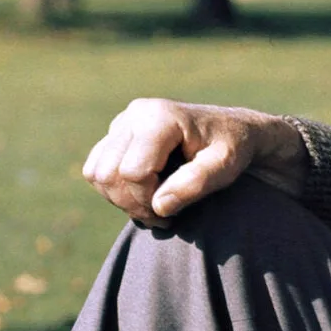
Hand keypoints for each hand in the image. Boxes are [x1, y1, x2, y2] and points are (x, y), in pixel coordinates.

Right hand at [81, 98, 304, 222]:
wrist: (233, 129)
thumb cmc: (232, 148)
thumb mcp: (225, 167)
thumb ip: (195, 184)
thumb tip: (158, 206)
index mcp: (160, 117)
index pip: (133, 172)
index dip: (146, 201)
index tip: (171, 215)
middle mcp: (136, 114)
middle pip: (107, 173)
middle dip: (130, 203)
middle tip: (161, 216)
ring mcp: (124, 120)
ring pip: (96, 172)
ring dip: (119, 198)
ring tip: (152, 206)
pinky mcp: (118, 132)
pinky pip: (97, 167)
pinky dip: (113, 188)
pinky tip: (143, 194)